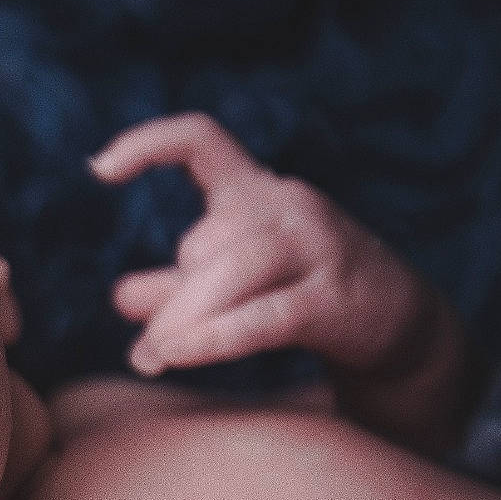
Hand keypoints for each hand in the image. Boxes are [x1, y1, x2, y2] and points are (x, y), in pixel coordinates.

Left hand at [91, 113, 437, 379]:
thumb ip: (180, 288)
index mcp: (257, 192)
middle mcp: (288, 206)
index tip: (97, 169)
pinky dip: (218, 336)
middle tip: (146, 353)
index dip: (148, 143)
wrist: (403, 326)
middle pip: (206, 239)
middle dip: (170, 300)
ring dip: (185, 317)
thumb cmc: (308, 293)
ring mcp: (318, 248)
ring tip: (155, 357)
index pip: (201, 141)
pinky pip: (267, 315)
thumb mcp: (237, 284)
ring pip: (235, 270)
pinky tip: (178, 354)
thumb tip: (122, 297)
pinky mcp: (335, 300)